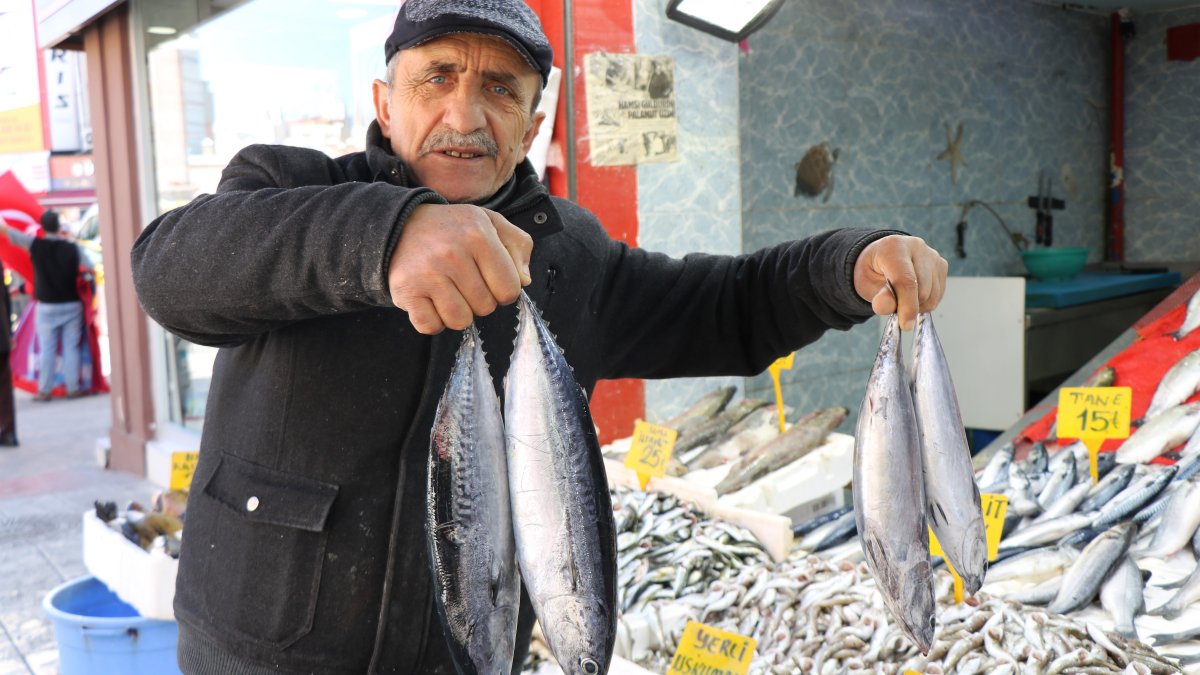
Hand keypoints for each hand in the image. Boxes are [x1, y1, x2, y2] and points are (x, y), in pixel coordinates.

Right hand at [388, 204, 531, 333]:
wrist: (401, 225)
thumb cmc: (453, 230)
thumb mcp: (490, 223)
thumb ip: (518, 245)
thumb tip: (524, 280)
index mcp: (479, 235)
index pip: (510, 289)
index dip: (504, 290)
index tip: (490, 279)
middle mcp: (452, 254)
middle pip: (486, 307)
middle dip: (479, 300)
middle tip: (464, 281)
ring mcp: (427, 273)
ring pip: (460, 321)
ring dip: (457, 312)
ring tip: (448, 290)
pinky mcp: (406, 290)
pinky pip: (430, 326)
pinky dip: (433, 320)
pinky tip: (430, 300)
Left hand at [853, 235, 947, 330]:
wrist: (880, 259)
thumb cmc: (873, 271)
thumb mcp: (866, 284)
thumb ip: (878, 296)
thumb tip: (885, 307)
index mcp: (894, 247)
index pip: (906, 281)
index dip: (907, 305)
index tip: (905, 324)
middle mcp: (917, 247)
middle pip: (922, 290)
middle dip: (909, 306)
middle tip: (894, 305)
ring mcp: (932, 255)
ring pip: (933, 295)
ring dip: (918, 306)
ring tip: (902, 298)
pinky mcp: (942, 265)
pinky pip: (938, 294)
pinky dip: (926, 302)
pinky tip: (913, 295)